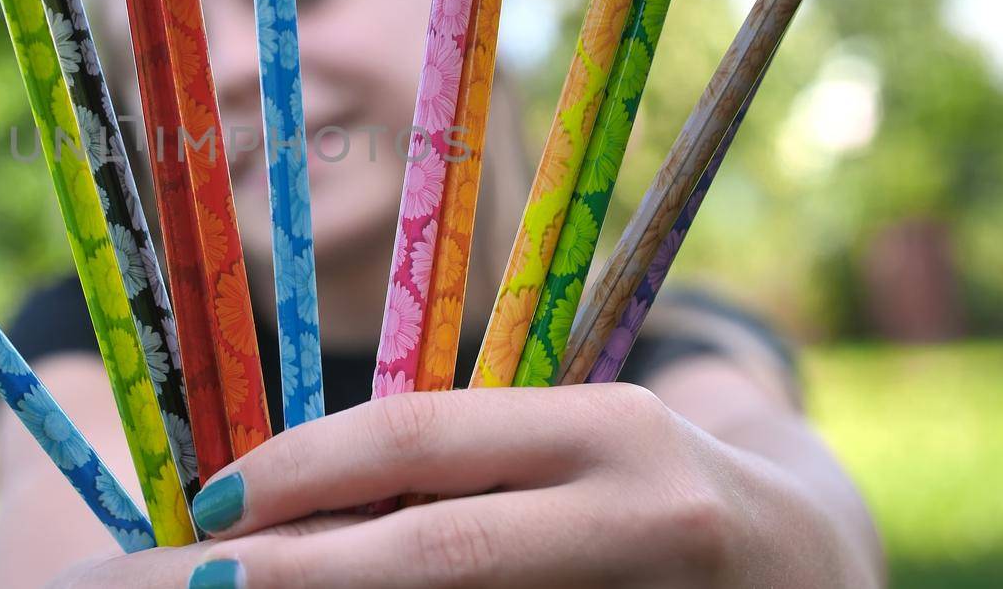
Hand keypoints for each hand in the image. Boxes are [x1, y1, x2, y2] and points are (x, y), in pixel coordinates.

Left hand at [53, 383, 876, 586]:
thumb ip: (458, 467)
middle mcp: (638, 513)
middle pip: (436, 556)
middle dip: (295, 574)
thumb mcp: (571, 446)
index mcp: (604, 430)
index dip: (302, 469)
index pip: (421, 439)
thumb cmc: (650, 489)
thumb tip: (287, 504)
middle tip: (191, 584)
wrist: (811, 568)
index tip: (209, 502)